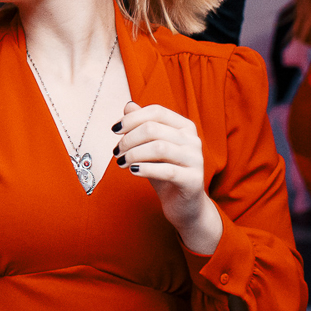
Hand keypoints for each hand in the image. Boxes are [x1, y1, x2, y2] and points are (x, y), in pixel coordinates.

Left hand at [112, 100, 221, 253]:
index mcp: (184, 127)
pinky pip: (166, 170)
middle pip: (153, 128)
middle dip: (128, 139)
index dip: (132, 118)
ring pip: (159, 147)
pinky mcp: (193, 180)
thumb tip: (129, 105)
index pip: (156, 112)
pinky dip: (145, 169)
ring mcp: (195, 160)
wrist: (184, 205)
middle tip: (116, 152)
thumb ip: (142, 126)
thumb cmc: (165, 174)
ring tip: (121, 162)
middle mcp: (192, 140)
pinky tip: (133, 171)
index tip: (114, 130)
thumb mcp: (150, 148)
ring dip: (133, 154)